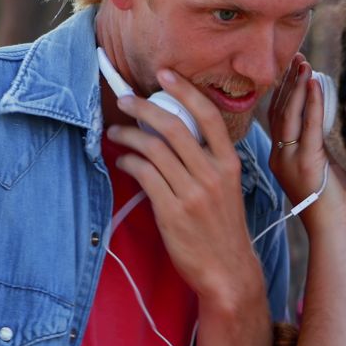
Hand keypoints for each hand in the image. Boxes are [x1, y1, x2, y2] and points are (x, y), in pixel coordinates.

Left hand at [108, 69, 262, 309]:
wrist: (228, 270)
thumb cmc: (222, 227)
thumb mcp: (227, 187)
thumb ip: (207, 161)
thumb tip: (173, 134)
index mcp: (230, 163)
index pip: (208, 115)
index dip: (185, 90)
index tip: (165, 75)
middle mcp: (213, 173)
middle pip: (173, 126)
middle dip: (144, 107)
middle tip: (126, 100)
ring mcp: (193, 192)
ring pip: (153, 148)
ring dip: (129, 135)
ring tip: (116, 133)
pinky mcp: (172, 211)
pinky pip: (144, 174)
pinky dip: (129, 162)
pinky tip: (124, 161)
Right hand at [267, 54, 345, 234]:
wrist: (332, 231)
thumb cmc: (330, 204)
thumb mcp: (318, 168)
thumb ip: (314, 145)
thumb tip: (318, 122)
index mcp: (279, 158)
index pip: (276, 117)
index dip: (281, 91)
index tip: (288, 69)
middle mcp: (279, 156)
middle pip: (279, 111)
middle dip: (287, 82)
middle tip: (294, 57)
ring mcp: (291, 160)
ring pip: (289, 115)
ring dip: (297, 86)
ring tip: (303, 63)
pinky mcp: (308, 163)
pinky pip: (309, 126)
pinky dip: (311, 102)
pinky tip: (314, 84)